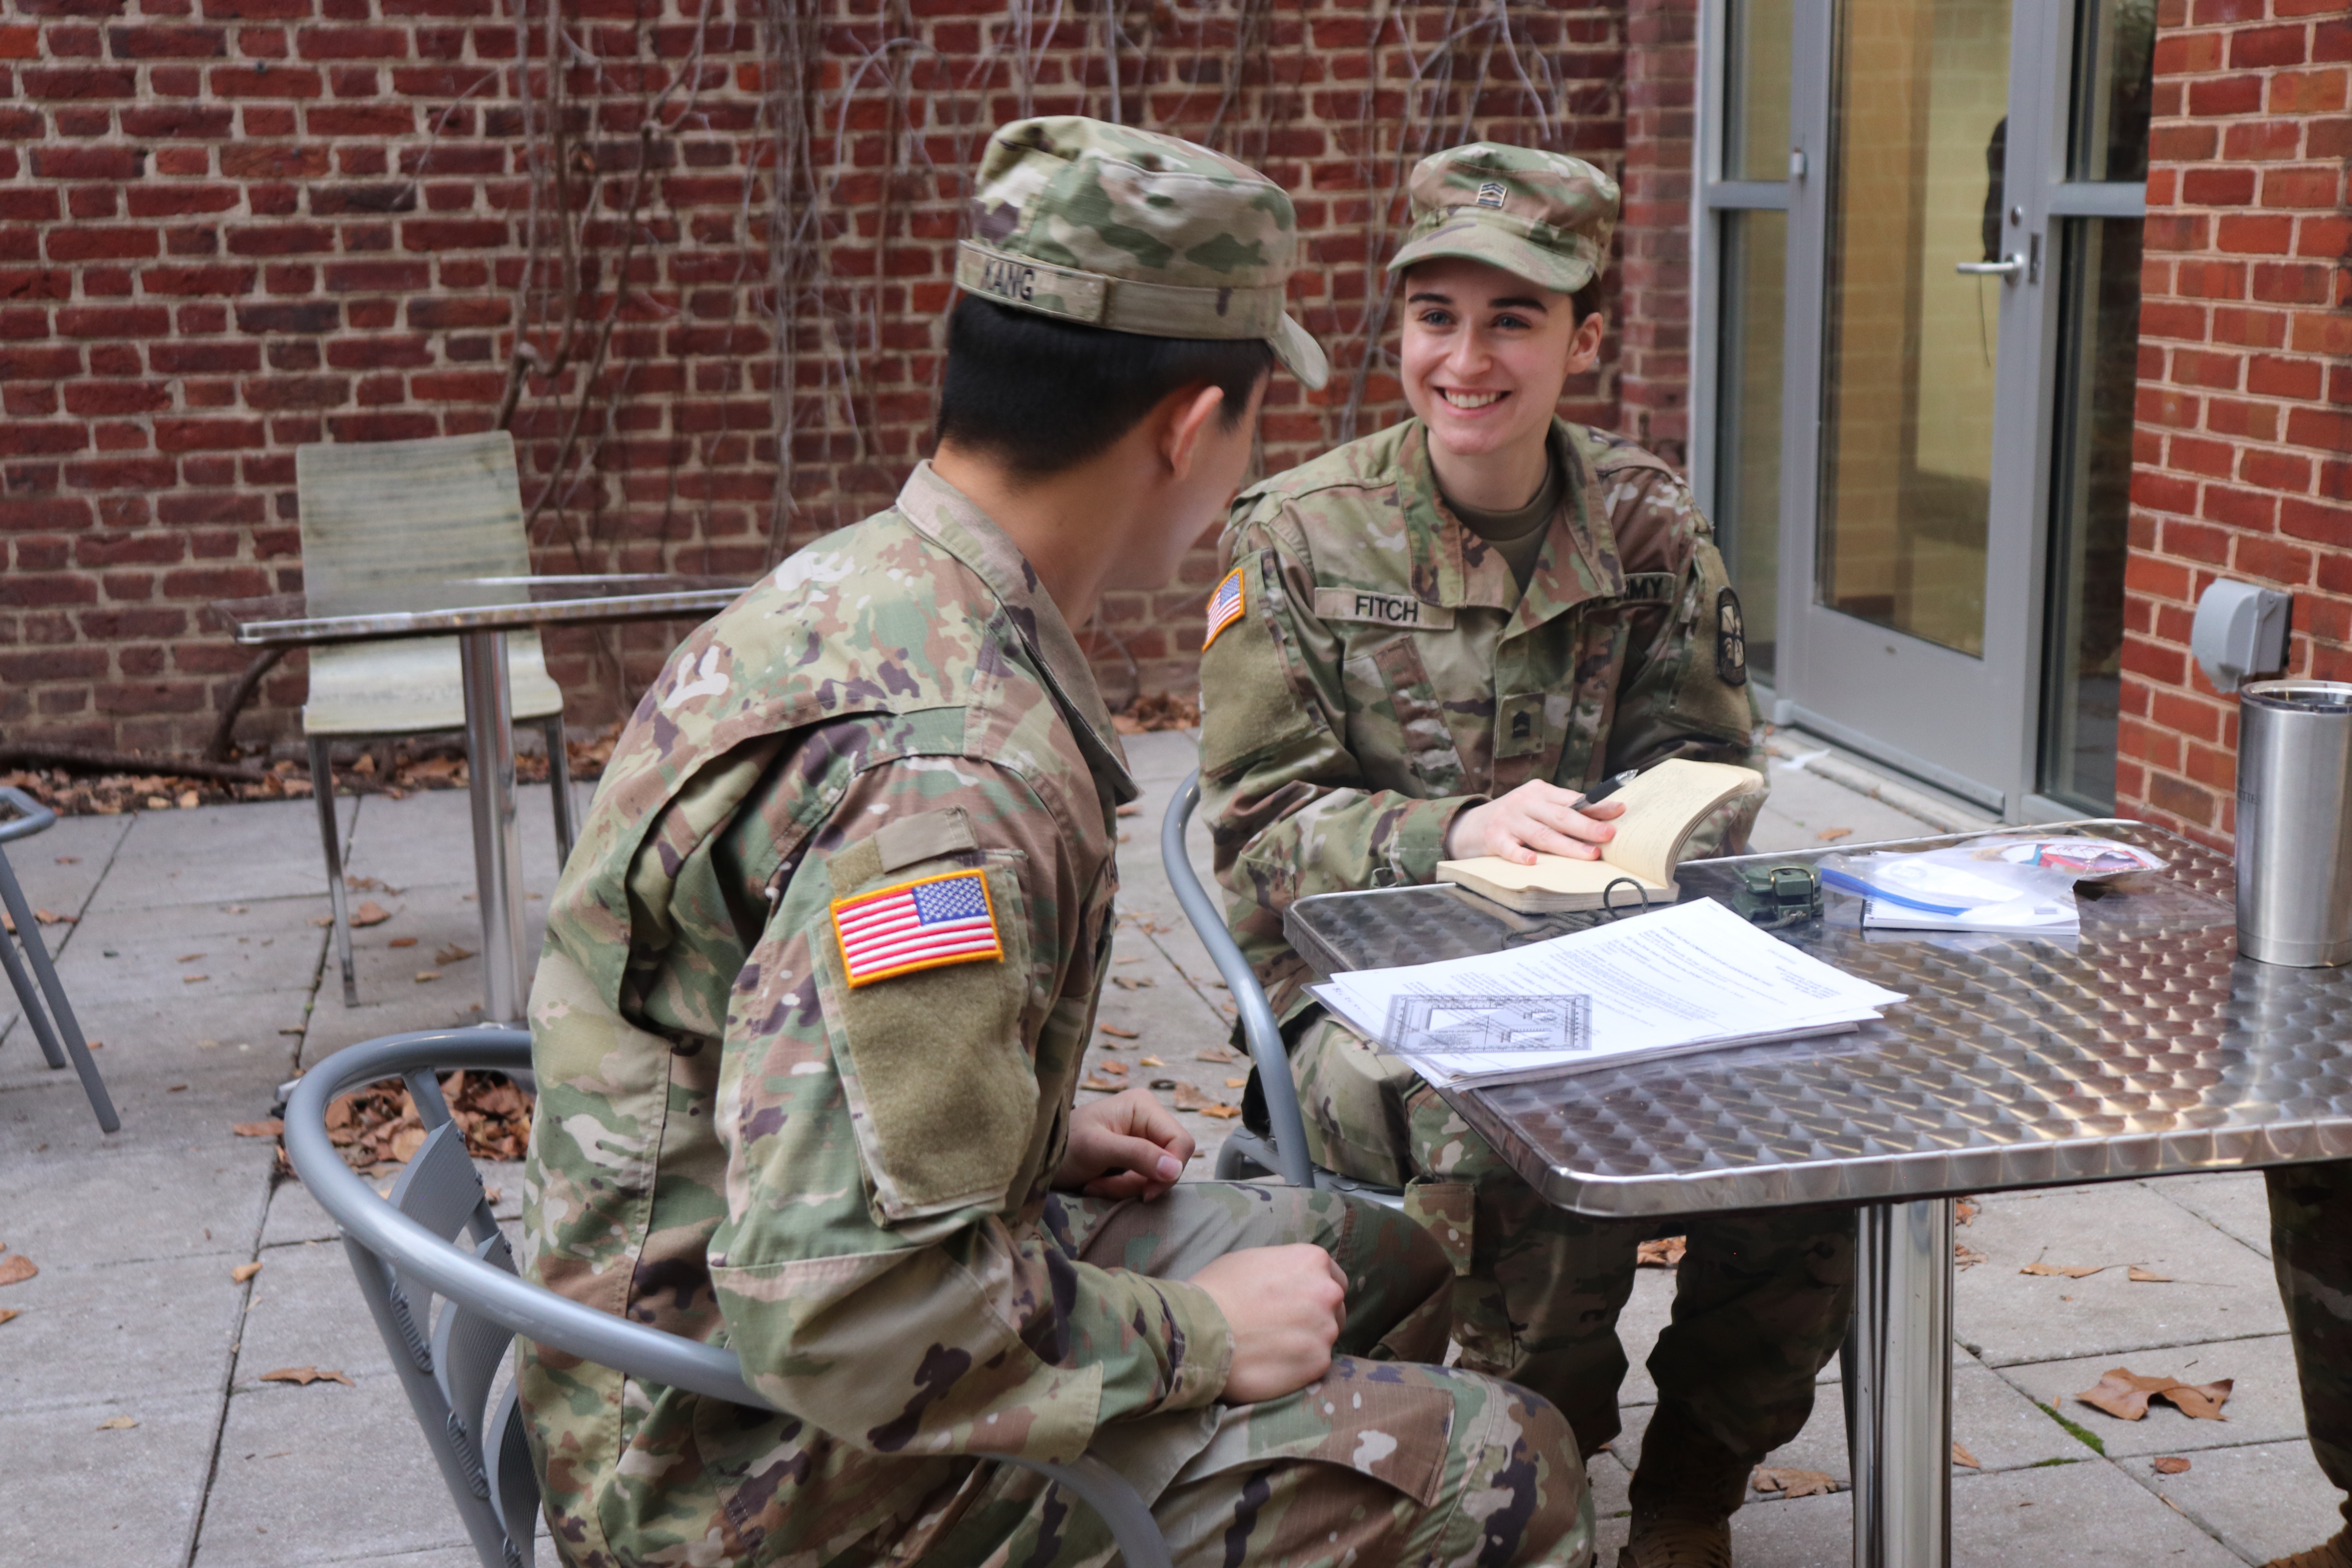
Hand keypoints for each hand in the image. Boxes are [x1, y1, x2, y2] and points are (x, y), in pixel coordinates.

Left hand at [1054, 1087, 1194, 1199]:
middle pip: (1171, 1162)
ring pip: (1159, 1176)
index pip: (1181, 1142)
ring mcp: (1143, 1139)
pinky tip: (1099, 1184)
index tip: (1145, 1192)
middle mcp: (1149, 1119)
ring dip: (1128, 1188)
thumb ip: (1136, 1155)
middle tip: (1105, 1186)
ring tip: (1095, 1185)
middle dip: (1141, 1181)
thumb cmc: (1063, 1144)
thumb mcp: (1097, 1149)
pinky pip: (1145, 1181)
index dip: (1170, 1170)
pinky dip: (1124, 1189)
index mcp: (1144, 1106)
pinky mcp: (1136, 1157)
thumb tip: (1175, 1170)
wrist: (1039, 1156)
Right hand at [1186, 1244, 1348, 1403]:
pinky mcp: (1318, 1363)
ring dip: (1307, 1343)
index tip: (1299, 1304)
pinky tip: (1273, 1363)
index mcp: (1313, 1261)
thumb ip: (1285, 1270)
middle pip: (1334, 1309)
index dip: (1315, 1293)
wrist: (1198, 1329)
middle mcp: (1327, 1293)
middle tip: (1284, 1328)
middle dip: (1316, 1318)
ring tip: (1274, 1348)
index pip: (1334, 1279)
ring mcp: (1325, 1329)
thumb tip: (1290, 1283)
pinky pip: (1316, 1364)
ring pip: (1326, 1338)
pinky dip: (1299, 1366)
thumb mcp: (1253, 1260)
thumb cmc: (1217, 1290)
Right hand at [1445, 780, 1624, 864]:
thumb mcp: (1536, 807)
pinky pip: (1509, 848)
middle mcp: (1525, 802)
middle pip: (1560, 816)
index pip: (1573, 799)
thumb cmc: (1514, 817)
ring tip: (1589, 854)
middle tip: (1609, 834)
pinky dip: (1520, 854)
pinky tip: (1532, 862)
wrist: (1468, 825)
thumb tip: (1604, 820)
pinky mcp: (1493, 838)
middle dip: (1587, 826)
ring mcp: (1508, 820)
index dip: (1597, 806)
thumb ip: (1562, 811)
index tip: (1620, 811)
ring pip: (1541, 834)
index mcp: (1540, 792)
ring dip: (1567, 845)